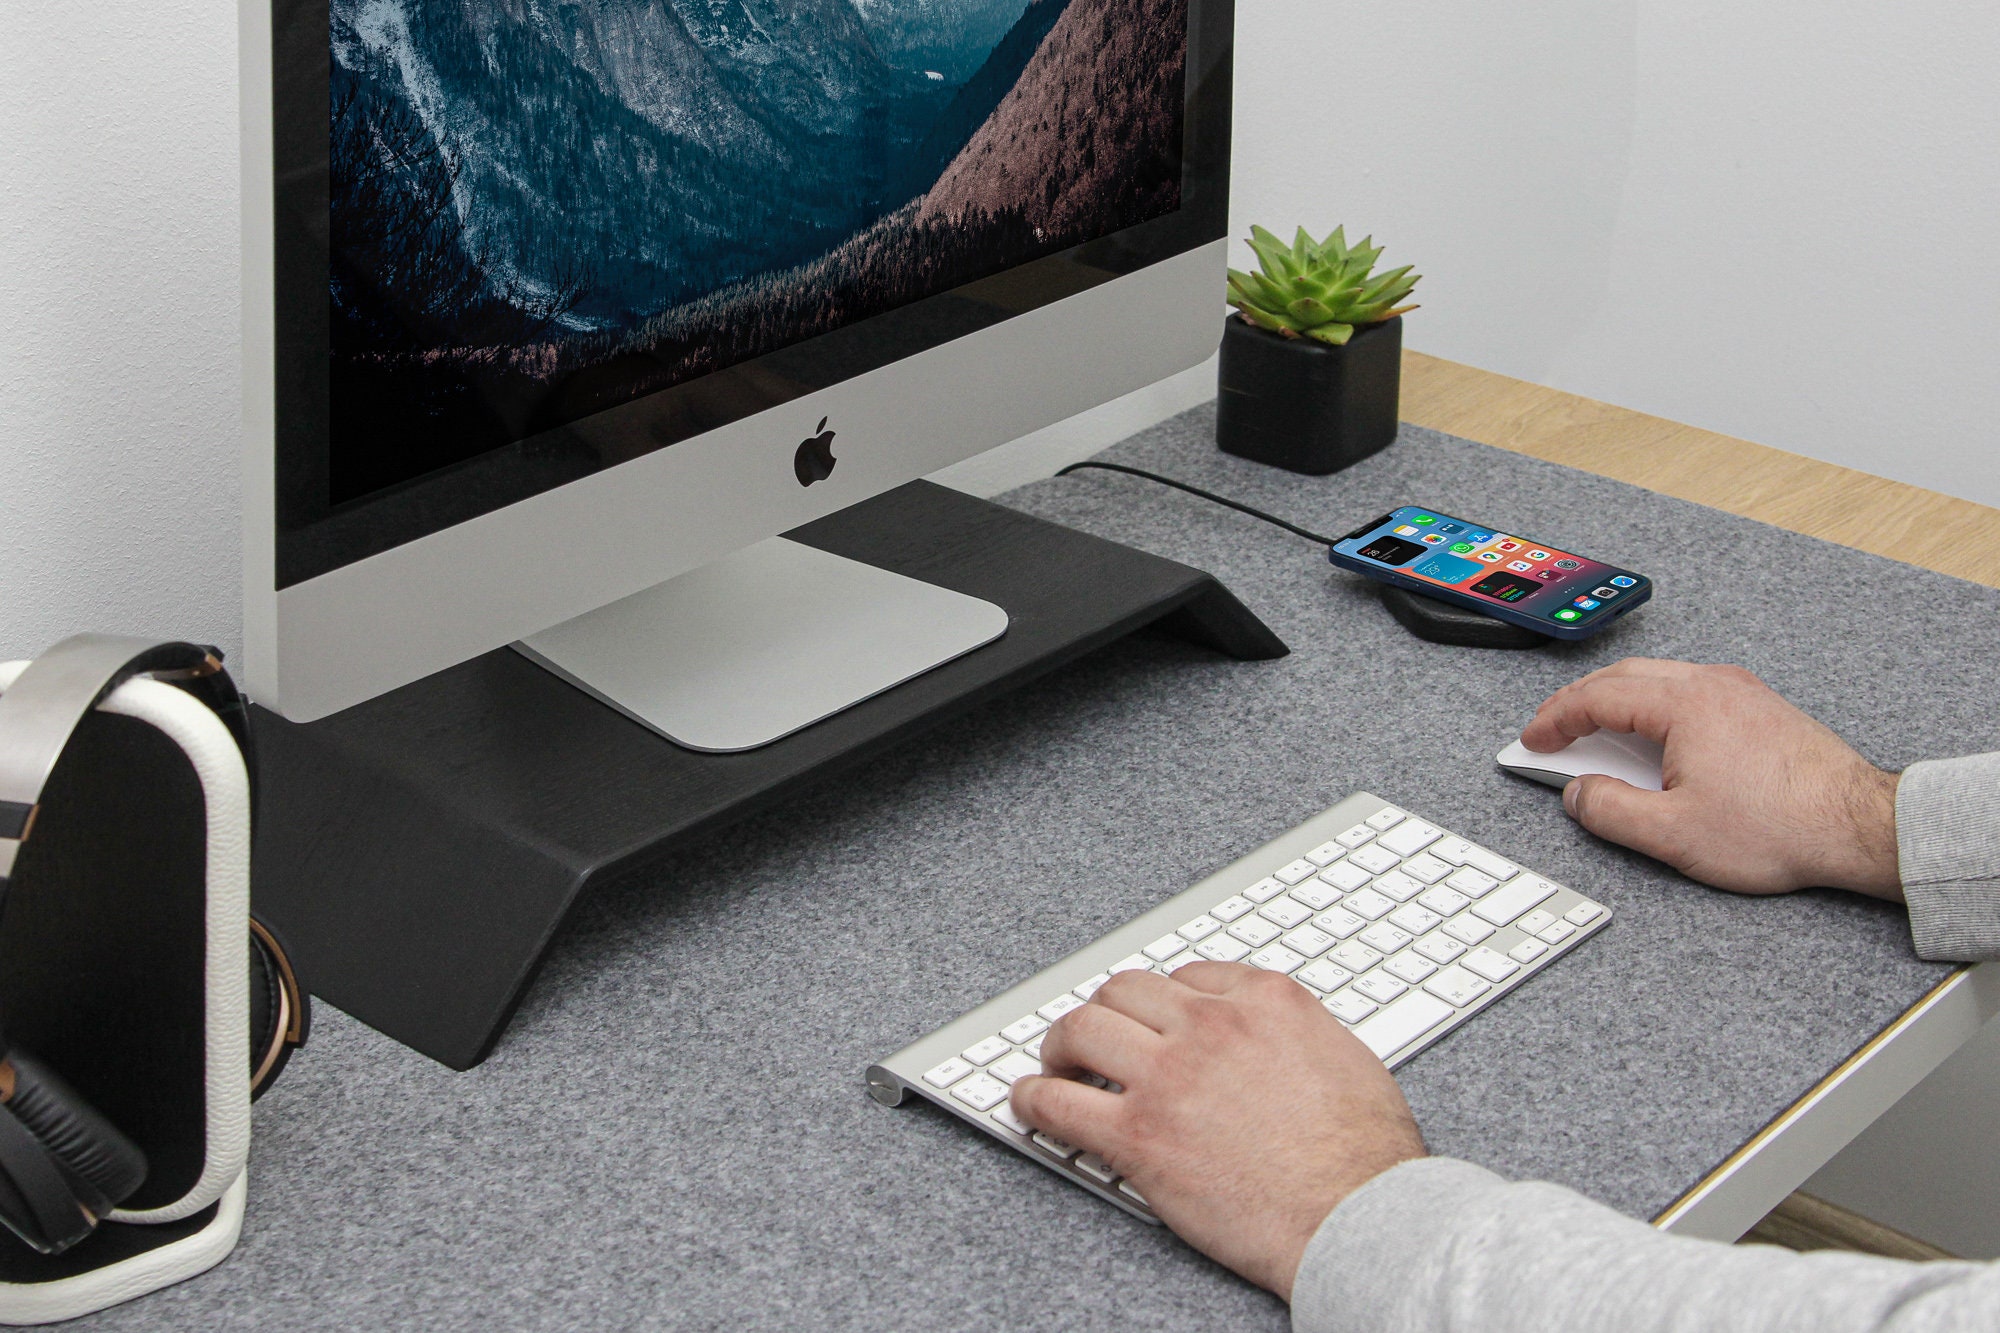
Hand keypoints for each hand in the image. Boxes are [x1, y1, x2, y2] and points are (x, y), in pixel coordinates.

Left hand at [1008, 963, 1424, 1299]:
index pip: (1189, 977)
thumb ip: (1300, 1034)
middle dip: (1105, 1011)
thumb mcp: (1347, 1058)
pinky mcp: (1139, 1134)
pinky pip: (1060, 1102)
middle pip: (1126, 991)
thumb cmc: (1367, 1158)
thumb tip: (1276, 1038)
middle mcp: (1212, 1025)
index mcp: (1266, 1001)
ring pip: (1083, 1028)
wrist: (1359, 1219)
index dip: (1160, 1002)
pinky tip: (1028, 1102)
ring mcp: (1170, 1076)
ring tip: (1055, 1062)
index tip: (1150, 1019)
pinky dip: (1032, 1099)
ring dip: (1060, 1044)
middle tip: (1093, 1036)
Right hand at [1521, 658, 1900, 897]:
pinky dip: (1653, 705)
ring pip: (1657, 678)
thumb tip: (1578, 794)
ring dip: (1616, 700)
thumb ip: (1610, 811)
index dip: (1554, 719)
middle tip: (1552, 732)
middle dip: (1578, 702)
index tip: (1533, 741)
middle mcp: (1712, 685)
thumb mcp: (1674, 834)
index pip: (1596, 697)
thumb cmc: (1782, 826)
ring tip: (1594, 734)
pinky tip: (1652, 737)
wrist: (1860, 826)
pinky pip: (1689, 690)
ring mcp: (1740, 692)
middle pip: (1623, 676)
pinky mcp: (1760, 707)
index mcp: (1684, 704)